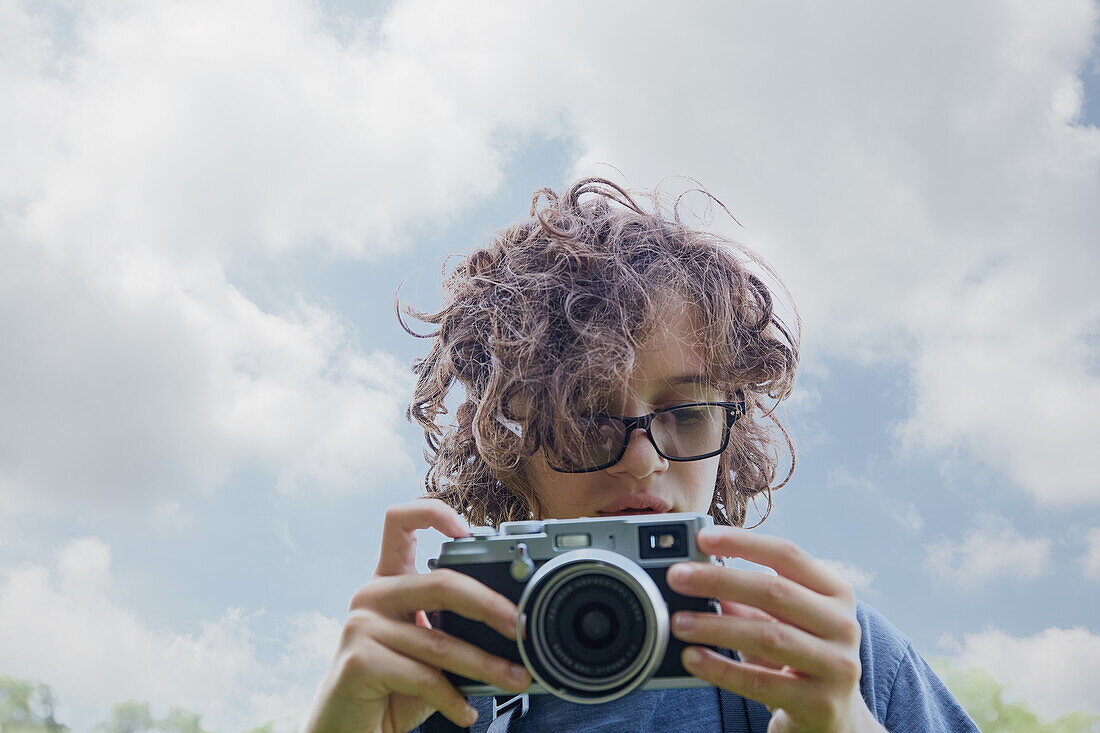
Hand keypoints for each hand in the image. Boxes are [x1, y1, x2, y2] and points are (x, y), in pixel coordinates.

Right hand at [302, 500, 531, 732]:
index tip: (470, 532)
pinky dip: (453, 699)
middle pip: (439, 582)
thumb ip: (450, 629)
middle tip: (519, 625)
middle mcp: (371, 595)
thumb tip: (512, 626)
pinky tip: (467, 712)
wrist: (344, 730)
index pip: (399, 522)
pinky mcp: (359, 662)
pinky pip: (424, 677)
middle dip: (489, 604)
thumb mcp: (424, 651)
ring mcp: (361, 627)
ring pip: (440, 641)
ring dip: (486, 665)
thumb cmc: (389, 688)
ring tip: (515, 679)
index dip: (434, 514)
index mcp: (387, 581)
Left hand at [667, 527, 885, 732]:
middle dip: (719, 580)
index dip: (744, 542)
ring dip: (715, 626)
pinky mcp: (819, 704)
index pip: (788, 555)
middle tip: (677, 576)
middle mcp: (843, 625)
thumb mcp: (781, 621)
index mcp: (835, 593)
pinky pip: (760, 683)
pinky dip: (721, 668)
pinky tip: (693, 657)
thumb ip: (747, 597)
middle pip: (774, 591)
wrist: (837, 721)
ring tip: (678, 621)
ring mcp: (836, 666)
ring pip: (767, 636)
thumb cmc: (800, 658)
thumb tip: (697, 570)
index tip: (703, 537)